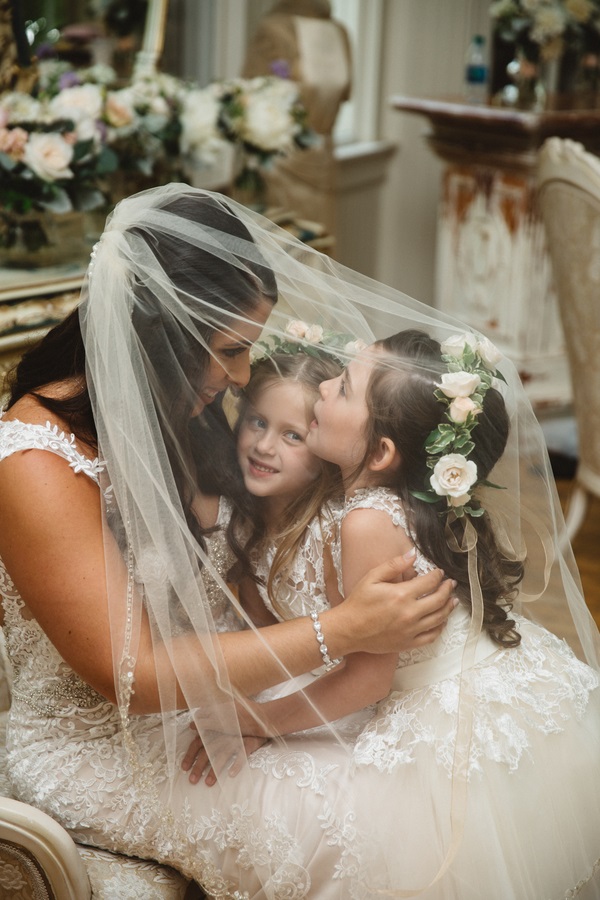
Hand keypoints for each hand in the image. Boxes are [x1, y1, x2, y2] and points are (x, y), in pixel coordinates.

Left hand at [181, 725, 267, 784]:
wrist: (261, 721)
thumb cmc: (238, 728)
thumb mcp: (223, 728)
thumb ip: (209, 733)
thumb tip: (192, 733)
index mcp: (215, 731)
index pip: (198, 742)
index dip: (190, 755)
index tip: (184, 769)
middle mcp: (223, 735)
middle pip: (207, 751)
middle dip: (198, 766)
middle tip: (192, 781)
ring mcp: (236, 739)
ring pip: (223, 754)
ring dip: (214, 769)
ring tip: (208, 783)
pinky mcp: (248, 743)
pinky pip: (242, 754)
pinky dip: (237, 764)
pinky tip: (232, 774)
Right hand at [331, 555, 456, 654]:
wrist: (348, 630)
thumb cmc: (358, 603)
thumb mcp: (372, 577)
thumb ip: (394, 565)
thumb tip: (412, 554)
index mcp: (401, 595)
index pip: (429, 582)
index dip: (437, 575)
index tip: (439, 573)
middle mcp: (409, 613)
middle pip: (439, 600)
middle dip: (447, 589)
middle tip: (450, 584)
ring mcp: (410, 630)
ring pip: (439, 618)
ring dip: (449, 608)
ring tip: (453, 600)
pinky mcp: (408, 643)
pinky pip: (431, 636)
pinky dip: (440, 627)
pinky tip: (442, 621)